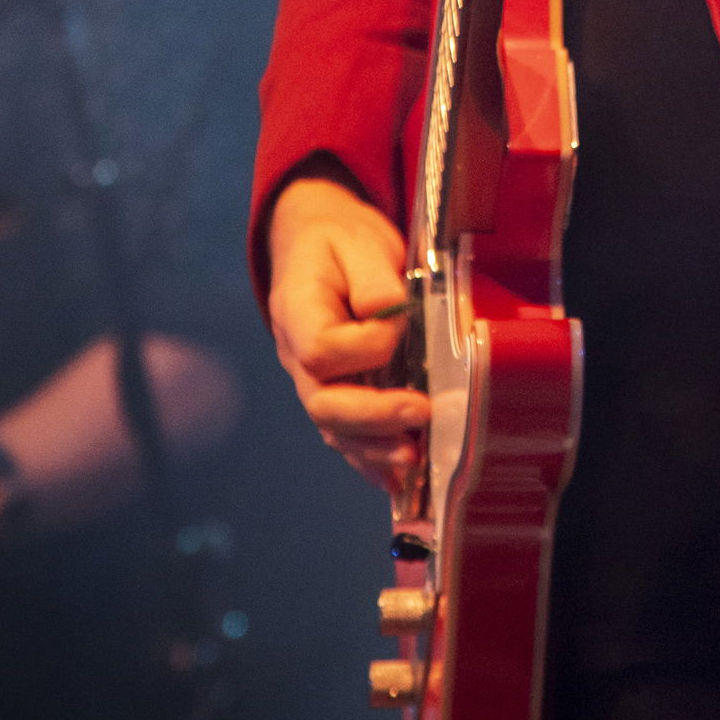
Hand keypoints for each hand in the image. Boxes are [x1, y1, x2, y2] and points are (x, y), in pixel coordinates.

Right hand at [267, 176, 428, 496]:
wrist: (318, 244)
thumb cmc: (339, 242)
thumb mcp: (357, 240)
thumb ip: (373, 277)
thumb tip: (388, 314)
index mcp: (297, 312)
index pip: (320, 348)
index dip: (363, 347)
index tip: (399, 326)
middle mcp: (297, 356)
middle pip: (323, 403)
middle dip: (373, 417)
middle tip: (422, 413)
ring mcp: (314, 381)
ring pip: (334, 429)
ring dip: (374, 449)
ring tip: (414, 459)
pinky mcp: (337, 393)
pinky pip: (347, 436)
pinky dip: (372, 461)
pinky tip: (401, 480)